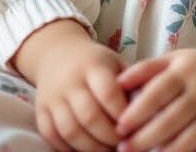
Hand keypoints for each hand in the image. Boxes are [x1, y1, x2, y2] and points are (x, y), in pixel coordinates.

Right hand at [16, 21, 129, 151]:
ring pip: (70, 131)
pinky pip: (53, 137)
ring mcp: (53, 98)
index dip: (122, 114)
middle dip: (109, 137)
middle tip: (123, 146)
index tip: (134, 127)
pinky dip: (70, 149)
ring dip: (91, 148)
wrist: (57, 53)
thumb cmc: (96, 63)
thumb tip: (154, 108)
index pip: (108, 92)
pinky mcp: (41, 112)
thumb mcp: (115, 62)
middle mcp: (70, 81)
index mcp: (93, 65)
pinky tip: (86, 151)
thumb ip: (133, 82)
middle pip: (89, 116)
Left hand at [113, 48, 195, 151]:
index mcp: (186, 70)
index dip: (136, 112)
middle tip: (123, 148)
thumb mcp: (178, 58)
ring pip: (185, 140)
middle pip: (168, 121)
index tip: (119, 127)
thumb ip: (148, 68)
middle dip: (142, 139)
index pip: (156, 93)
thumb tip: (117, 83)